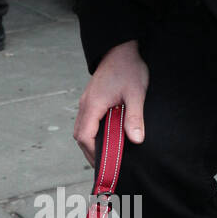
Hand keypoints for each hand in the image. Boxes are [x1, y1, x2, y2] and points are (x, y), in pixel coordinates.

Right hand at [73, 40, 147, 165]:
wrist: (121, 49)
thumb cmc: (128, 69)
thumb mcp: (136, 93)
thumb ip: (135, 117)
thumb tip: (136, 140)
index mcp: (93, 105)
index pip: (85, 136)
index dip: (93, 152)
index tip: (106, 164)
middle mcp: (85, 105)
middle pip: (80, 136)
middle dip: (91, 153)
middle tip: (106, 168)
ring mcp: (86, 103)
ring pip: (81, 130)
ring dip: (90, 145)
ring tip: (105, 157)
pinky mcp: (90, 101)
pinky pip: (86, 123)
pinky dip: (92, 135)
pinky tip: (105, 140)